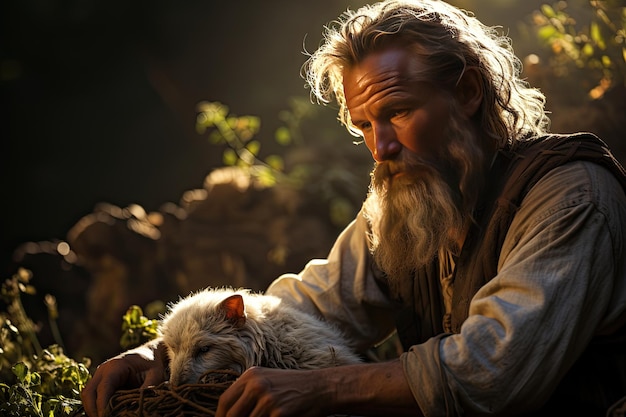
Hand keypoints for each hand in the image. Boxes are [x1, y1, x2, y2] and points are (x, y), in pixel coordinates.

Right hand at [81, 339, 167, 416]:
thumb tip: (140, 404)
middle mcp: (103, 370)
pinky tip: (105, 413)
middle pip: (88, 392)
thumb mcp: (155, 374)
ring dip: (92, 409)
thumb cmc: (152, 363)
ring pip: (87, 395)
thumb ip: (149, 387)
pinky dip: (95, 406)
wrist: (148, 354)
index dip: (102, 404)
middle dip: (93, 409)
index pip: (103, 388)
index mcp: (116, 366)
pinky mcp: (100, 382)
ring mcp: (99, 376)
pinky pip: (92, 396)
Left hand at [215, 367, 330, 416]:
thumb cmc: (295, 388)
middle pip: (231, 415)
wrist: (322, 388)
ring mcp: (267, 398)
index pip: (225, 401)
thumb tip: (229, 414)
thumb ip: (249, 394)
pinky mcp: (278, 413)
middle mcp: (256, 384)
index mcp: (251, 375)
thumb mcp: (269, 382)